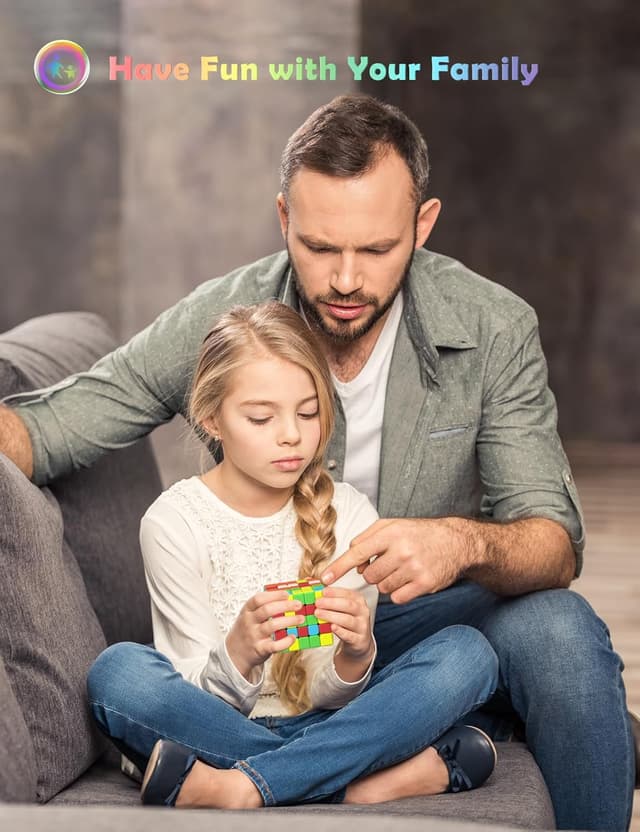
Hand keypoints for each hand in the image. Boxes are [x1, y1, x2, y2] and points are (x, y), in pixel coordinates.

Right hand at [225, 590, 304, 679]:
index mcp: (247, 610)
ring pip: (272, 626)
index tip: (287, 594)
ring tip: (300, 619)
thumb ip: (263, 607)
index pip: (258, 599)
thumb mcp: (249, 615)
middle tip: (298, 604)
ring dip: (288, 621)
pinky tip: (293, 637)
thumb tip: (287, 598)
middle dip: (285, 606)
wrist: (235, 653)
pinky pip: (274, 645)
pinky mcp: (260, 649)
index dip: (274, 595)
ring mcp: (254, 636)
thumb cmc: (247, 630)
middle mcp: (249, 622)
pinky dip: (285, 642)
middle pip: (267, 610)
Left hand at [314, 586, 373, 661]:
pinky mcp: (359, 640)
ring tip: (318, 614)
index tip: (322, 592)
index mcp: (358, 600)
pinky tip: (331, 627)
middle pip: (348, 605)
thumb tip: (313, 588)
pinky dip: (340, 631)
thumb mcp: (342, 607)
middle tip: (317, 603)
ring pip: (347, 620)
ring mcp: (362, 626)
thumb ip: (331, 599)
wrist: (358, 641)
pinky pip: (349, 635)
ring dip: (331, 616)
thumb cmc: (347, 621)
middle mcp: (362, 612)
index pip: (348, 593)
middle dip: (331, 603)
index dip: (334, 592)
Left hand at [321, 518, 469, 603]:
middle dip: (373, 573)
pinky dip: (398, 592)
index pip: (357, 552)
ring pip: (382, 588)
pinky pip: (397, 598)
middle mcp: (401, 551)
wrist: (454, 542)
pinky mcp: (424, 584)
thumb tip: (353, 562)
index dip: (338, 567)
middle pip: (369, 575)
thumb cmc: (418, 533)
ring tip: (401, 569)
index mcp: (390, 533)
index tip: (323, 579)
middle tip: (387, 564)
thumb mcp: (392, 525)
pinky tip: (408, 580)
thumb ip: (367, 539)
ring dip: (386, 582)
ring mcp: (414, 568)